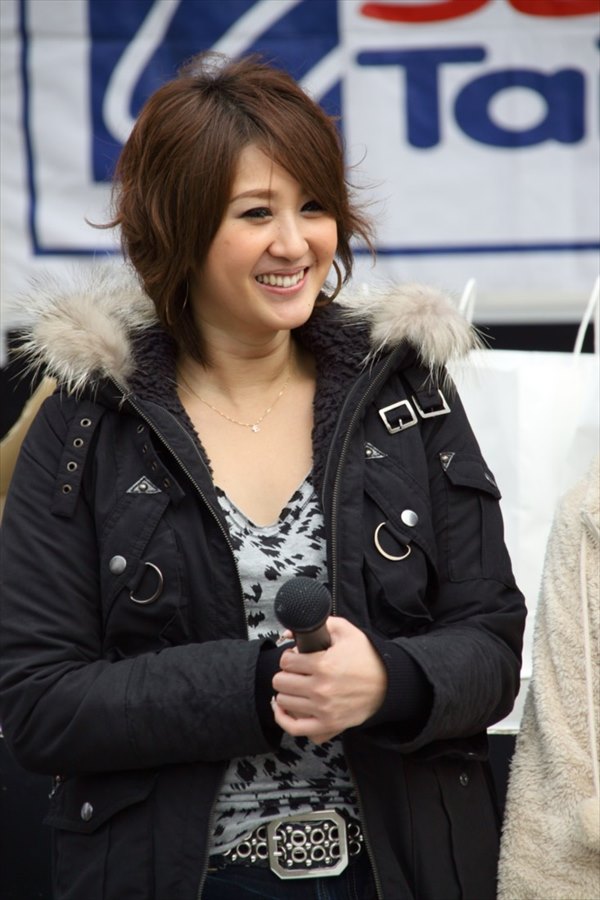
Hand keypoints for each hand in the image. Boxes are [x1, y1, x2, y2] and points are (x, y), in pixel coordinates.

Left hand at [271, 617, 386, 743]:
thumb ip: (318, 623)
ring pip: (284, 701)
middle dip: (286, 673)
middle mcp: (321, 689)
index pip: (286, 661)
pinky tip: (282, 708)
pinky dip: (283, 718)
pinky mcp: (328, 725)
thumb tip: (289, 632)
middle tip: (296, 671)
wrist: (388, 683)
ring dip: (287, 692)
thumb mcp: (346, 631)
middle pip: (281, 682)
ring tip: (295, 686)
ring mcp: (324, 710)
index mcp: (324, 665)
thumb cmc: (366, 656)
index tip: (295, 657)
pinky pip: (294, 728)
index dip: (289, 656)